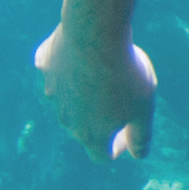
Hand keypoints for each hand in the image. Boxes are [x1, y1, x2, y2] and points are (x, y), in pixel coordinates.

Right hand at [34, 23, 155, 161]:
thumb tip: (139, 155)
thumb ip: (141, 136)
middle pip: (84, 126)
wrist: (94, 34)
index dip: (117, 147)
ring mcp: (51, 91)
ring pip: (70, 97)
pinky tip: (86, 50)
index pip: (101, 155)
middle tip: (125, 94)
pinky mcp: (45, 66)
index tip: (129, 131)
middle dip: (102, 117)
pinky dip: (71, 63)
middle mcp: (66, 118)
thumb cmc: (124, 75)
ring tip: (109, 69)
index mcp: (90, 134)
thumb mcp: (143, 109)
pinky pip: (58, 68)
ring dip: (87, 90)